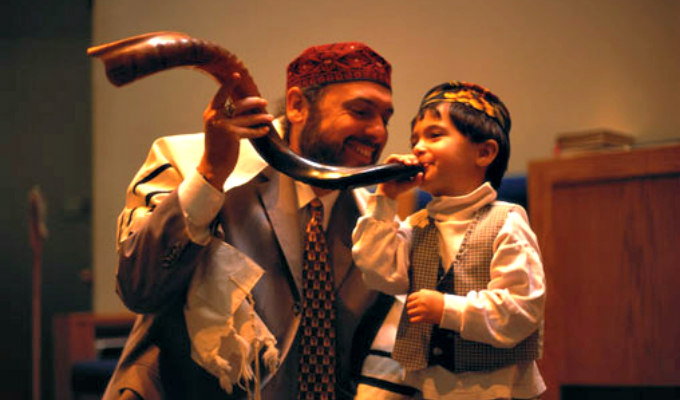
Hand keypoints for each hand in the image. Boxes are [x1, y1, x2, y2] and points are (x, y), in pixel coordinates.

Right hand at [197, 72, 273, 189]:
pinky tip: (265, 130)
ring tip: (270, 118)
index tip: (237, 74)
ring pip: (248, 118)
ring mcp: (223, 126)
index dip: (229, 84)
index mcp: (211, 113)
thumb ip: (226, 117)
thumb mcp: (217, 129)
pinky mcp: (232, 135)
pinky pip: (250, 131)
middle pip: (239, 104)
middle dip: (254, 101)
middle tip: (264, 101)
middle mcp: (215, 117)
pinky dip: (259, 131)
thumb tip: (242, 106)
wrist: (212, 166)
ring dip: (261, 118)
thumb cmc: (217, 148)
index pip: (221, 94)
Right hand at [375, 154, 422, 198]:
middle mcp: (402, 164)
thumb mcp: (412, 184)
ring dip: (406, 159)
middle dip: (413, 159)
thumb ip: (418, 180)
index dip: (419, 161)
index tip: (423, 164)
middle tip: (416, 163)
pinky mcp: (389, 163)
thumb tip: (421, 173)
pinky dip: (397, 157)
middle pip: (409, 157)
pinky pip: (393, 157)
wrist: (391, 192)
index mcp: (409, 168)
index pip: (415, 161)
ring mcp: (396, 163)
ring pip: (402, 156)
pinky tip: (401, 160)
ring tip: (409, 164)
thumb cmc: (401, 188)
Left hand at [405, 289, 443, 324]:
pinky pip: (412, 320)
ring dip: (412, 314)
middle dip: (410, 307)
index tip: (411, 303)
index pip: (410, 297)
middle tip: (413, 309)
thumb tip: (419, 292)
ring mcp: (422, 310)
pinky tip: (415, 319)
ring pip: (410, 312)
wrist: (448, 310)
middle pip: (409, 305)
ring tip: (415, 314)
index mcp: (422, 295)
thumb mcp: (432, 293)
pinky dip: (413, 320)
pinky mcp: (424, 318)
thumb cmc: (441, 301)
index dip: (410, 301)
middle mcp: (421, 302)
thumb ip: (424, 292)